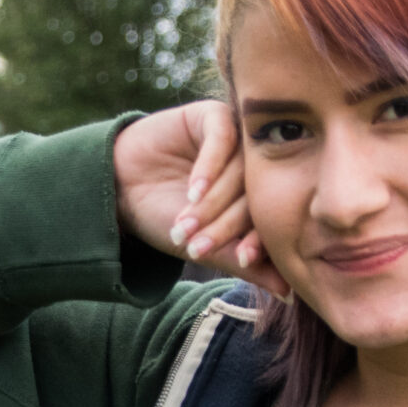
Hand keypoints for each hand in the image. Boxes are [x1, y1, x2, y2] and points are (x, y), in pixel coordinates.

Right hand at [111, 101, 287, 294]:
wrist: (119, 188)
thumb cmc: (163, 216)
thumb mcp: (203, 245)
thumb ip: (243, 262)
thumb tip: (288, 290)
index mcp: (259, 195)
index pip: (270, 217)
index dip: (258, 241)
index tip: (242, 259)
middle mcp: (254, 165)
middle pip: (256, 194)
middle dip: (226, 226)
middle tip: (199, 247)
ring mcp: (237, 139)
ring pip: (239, 171)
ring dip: (212, 203)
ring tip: (186, 225)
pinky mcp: (214, 116)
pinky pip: (223, 138)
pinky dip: (209, 168)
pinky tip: (193, 192)